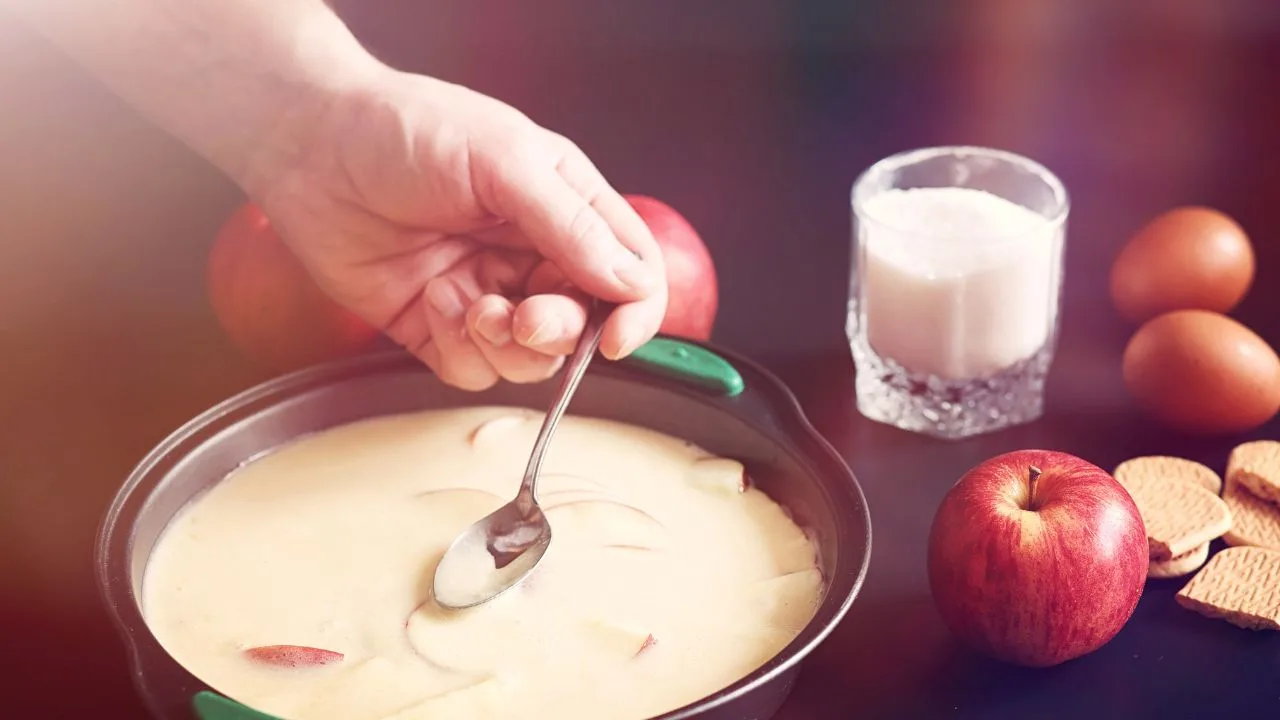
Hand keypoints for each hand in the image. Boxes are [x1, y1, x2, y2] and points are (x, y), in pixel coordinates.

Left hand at [249, 68, 667, 389]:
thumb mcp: (504, 163)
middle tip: (525, 316)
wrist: (310, 146)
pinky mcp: (436, 327)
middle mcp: (531, 255)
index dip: (634, 312)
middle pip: (581, 325)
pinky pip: (472, 369)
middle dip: (558, 332)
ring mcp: (485, 293)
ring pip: (529, 360)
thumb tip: (632, 282)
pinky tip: (431, 298)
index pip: (630, 273)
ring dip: (505, 344)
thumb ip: (572, 226)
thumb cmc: (405, 129)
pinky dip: (458, 346)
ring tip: (469, 303)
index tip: (614, 338)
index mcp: (564, 207)